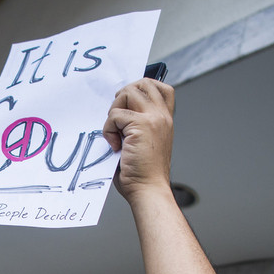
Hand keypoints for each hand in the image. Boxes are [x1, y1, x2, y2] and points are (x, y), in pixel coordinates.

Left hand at [103, 79, 174, 204]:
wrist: (148, 190)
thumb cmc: (142, 173)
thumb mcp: (143, 142)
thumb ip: (136, 125)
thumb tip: (117, 112)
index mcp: (165, 120)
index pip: (161, 88)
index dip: (141, 88)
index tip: (127, 106)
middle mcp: (162, 116)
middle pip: (143, 83)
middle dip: (123, 96)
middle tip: (117, 119)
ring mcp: (153, 119)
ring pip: (127, 93)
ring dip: (114, 112)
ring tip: (116, 133)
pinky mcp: (140, 126)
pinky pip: (114, 115)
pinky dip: (108, 130)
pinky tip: (115, 146)